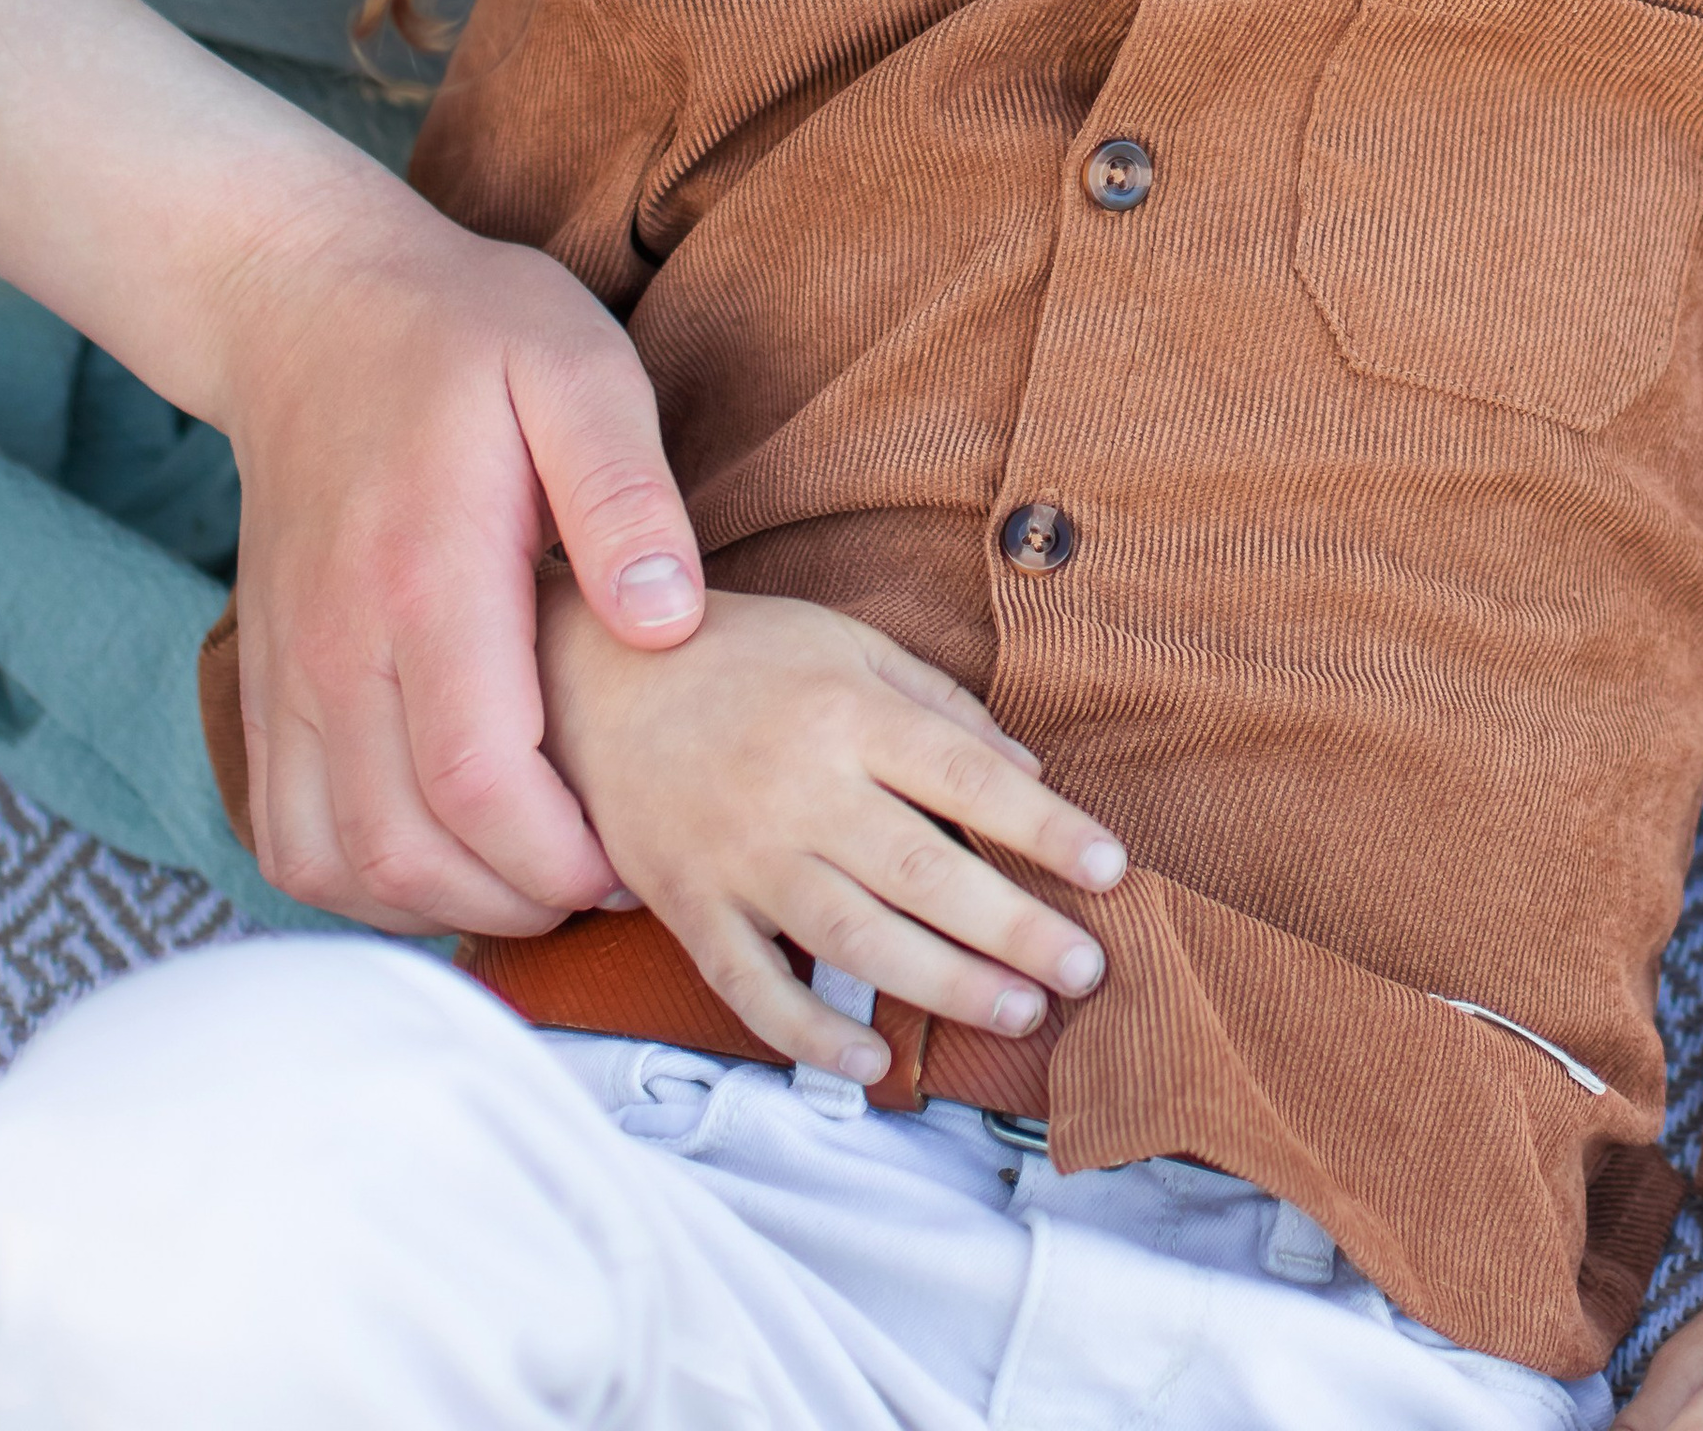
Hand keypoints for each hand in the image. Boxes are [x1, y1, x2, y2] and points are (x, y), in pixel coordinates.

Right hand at [0, 0, 708, 938]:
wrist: (307, 308)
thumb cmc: (466, 334)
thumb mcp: (579, 367)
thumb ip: (626, 492)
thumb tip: (669, 626)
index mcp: (425, 570)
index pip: (478, 777)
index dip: (562, 853)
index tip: (638, 852)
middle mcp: (337, 641)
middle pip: (407, 849)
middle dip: (520, 899)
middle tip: (608, 871)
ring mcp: (287, 673)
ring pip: (338, 865)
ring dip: (443, 904)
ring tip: (538, 869)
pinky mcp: (265, 690)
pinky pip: (291, 839)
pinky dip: (368, 884)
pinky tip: (451, 854)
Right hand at [537, 579, 1127, 1082]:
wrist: (590, 676)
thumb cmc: (740, 654)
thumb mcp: (844, 642)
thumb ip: (937, 705)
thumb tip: (1028, 774)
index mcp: (845, 713)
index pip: (967, 778)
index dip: (1046, 829)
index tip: (1112, 869)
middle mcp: (798, 789)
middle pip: (924, 872)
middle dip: (1015, 928)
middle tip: (1086, 970)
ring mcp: (740, 855)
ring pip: (855, 938)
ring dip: (945, 984)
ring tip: (1022, 1013)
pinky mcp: (689, 907)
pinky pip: (753, 987)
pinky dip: (812, 1034)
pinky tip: (874, 1058)